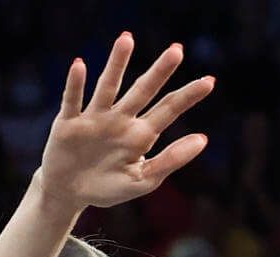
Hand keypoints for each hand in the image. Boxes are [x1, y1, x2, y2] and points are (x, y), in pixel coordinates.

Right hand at [37, 33, 213, 213]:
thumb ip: (171, 160)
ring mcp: (95, 118)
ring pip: (108, 87)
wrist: (69, 192)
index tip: (210, 82)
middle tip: (177, 51)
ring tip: (127, 39)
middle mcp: (121, 120)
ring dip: (117, 64)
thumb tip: (204, 139)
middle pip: (143, 91)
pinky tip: (80, 65)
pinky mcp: (69, 123)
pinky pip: (73, 100)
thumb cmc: (108, 187)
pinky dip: (76, 85)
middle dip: (160, 72)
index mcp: (141, 134)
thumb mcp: (143, 179)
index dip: (188, 96)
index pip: (169, 110)